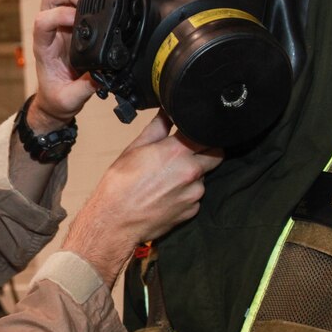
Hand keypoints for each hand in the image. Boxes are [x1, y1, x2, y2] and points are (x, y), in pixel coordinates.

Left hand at [28, 0, 93, 132]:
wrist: (55, 101)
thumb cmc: (57, 98)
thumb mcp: (71, 100)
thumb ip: (86, 87)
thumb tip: (102, 74)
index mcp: (44, 48)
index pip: (43, 21)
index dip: (59, 15)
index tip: (77, 21)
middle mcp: (50, 33)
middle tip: (87, 3)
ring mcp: (59, 27)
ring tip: (95, 5)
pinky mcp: (71, 27)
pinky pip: (75, 4)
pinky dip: (87, 1)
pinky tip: (99, 11)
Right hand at [61, 113, 223, 286]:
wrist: (115, 221)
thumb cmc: (120, 185)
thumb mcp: (134, 149)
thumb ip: (157, 128)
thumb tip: (168, 111)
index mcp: (177, 151)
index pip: (208, 134)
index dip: (201, 133)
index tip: (192, 134)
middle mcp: (191, 171)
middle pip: (216, 154)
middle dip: (206, 152)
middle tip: (187, 154)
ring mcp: (194, 193)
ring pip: (204, 177)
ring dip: (193, 175)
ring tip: (168, 180)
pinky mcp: (192, 210)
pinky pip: (196, 197)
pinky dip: (186, 194)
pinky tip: (167, 195)